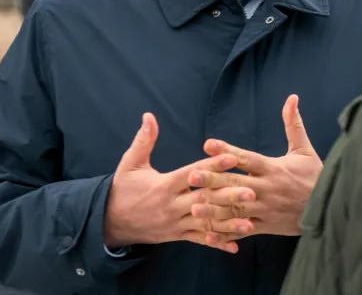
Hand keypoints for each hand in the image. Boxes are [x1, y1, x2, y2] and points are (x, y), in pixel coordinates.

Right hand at [103, 113, 253, 253]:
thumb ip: (143, 140)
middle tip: (251, 191)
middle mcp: (172, 206)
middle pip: (204, 200)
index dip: (213, 165)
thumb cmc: (122, 190)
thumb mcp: (130, 164)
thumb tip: (149, 116)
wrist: (109, 222)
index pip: (193, 174)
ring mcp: (175, 224)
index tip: (233, 158)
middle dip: (228, 196)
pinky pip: (199, 240)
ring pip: (205, 223)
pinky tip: (235, 246)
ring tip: (251, 222)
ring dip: (229, 223)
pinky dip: (217, 243)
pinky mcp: (176, 236)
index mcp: (164, 185)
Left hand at [188, 95, 322, 239]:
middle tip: (191, 176)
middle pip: (236, 184)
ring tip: (193, 207)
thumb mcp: (304, 149)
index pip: (247, 158)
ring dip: (214, 209)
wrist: (330, 207)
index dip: (228, 151)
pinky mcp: (266, 226)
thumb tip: (292, 98)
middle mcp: (266, 189)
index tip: (208, 144)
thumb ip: (293, 124)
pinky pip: (243, 230)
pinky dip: (226, 233)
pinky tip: (208, 234)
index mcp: (273, 168)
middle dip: (213, 180)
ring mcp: (265, 209)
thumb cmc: (314, 175)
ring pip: (236, 209)